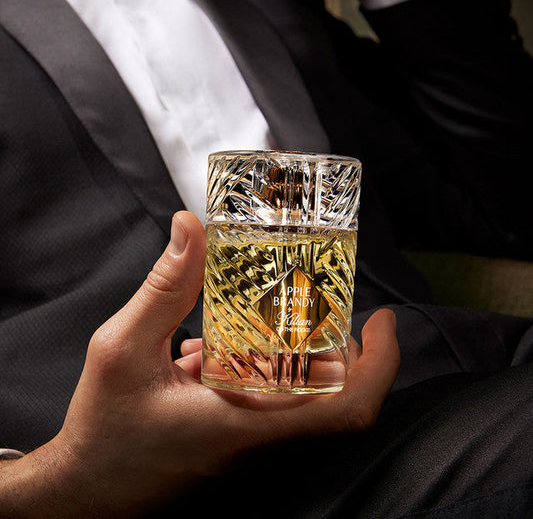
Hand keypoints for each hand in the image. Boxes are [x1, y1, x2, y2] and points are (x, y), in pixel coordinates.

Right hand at [0, 212, 399, 517]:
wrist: (87, 491)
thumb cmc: (104, 431)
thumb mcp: (123, 349)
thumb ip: (163, 289)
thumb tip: (191, 231)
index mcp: (246, 424)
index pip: (345, 409)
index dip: (378, 365)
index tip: (383, 320)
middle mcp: (260, 439)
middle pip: (337, 399)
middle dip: (347, 349)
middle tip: (331, 305)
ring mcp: (250, 445)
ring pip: (306, 399)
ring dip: (306, 356)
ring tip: (278, 315)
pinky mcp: (235, 442)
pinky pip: (271, 404)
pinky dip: (265, 369)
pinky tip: (217, 347)